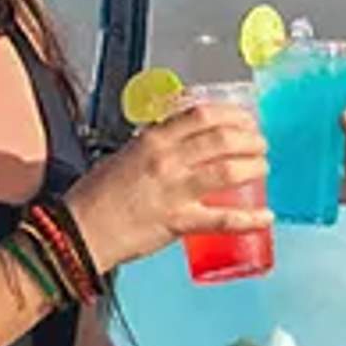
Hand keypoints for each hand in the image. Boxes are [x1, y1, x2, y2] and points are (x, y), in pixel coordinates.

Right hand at [65, 100, 270, 270]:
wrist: (79, 230)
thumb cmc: (97, 195)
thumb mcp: (126, 155)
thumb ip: (156, 146)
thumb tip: (184, 140)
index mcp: (153, 139)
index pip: (202, 115)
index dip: (232, 115)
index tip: (246, 120)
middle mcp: (166, 159)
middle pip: (222, 138)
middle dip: (250, 139)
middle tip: (261, 144)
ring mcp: (174, 190)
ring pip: (228, 170)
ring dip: (254, 167)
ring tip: (263, 168)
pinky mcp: (178, 222)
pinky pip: (222, 219)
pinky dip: (249, 219)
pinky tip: (266, 218)